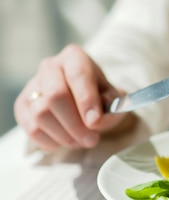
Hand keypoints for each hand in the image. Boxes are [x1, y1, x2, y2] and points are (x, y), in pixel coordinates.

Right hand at [13, 44, 134, 150]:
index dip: (86, 100)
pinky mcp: (22, 106)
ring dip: (64, 135)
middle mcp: (50, 67)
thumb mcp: (115, 98)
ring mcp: (32, 86)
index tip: (95, 122)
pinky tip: (65, 141)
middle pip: (55, 96)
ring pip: (41, 114)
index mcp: (74, 58)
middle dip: (75, 124)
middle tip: (92, 140)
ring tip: (81, 141)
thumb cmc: (101, 97)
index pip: (78, 75)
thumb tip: (96, 119)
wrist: (85, 102)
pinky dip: (50, 141)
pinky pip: (31, 128)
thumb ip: (112, 106)